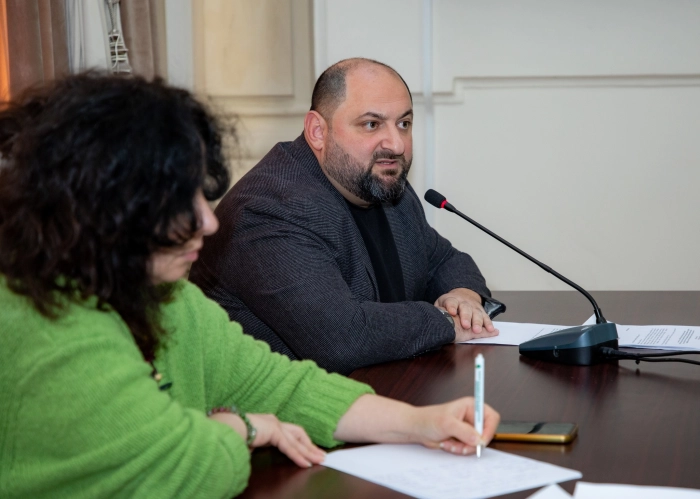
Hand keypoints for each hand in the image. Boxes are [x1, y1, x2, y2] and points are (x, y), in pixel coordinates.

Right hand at [209, 412, 324, 467]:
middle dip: (310, 445)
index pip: (289, 432)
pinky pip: (289, 447)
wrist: (224, 428)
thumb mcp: (248, 442)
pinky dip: (298, 456)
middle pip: (298, 434)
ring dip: (309, 451)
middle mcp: (273, 421)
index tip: (309, 450)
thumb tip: (254, 453)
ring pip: (296, 441)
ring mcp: (274, 424)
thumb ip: (256, 447)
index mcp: (267, 422)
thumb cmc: (231, 434)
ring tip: (319, 460)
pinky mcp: (274, 431)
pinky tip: (306, 463)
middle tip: (321, 455)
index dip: (300, 442)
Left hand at [412, 397, 499, 455]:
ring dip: (463, 447)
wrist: (417, 429)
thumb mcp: (447, 424)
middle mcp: (472, 417)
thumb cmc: (428, 419)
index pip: (491, 417)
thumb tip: (478, 439)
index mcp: (471, 406)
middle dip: (472, 443)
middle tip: (461, 446)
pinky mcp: (463, 438)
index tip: (481, 442)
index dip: (489, 430)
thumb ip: (464, 431)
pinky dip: (459, 450)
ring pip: (476, 444)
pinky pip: (468, 448)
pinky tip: (447, 444)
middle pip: (485, 434)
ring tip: (449, 444)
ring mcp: (468, 428)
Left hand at [434, 288, 498, 341]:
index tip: (451, 312)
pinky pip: (486, 317)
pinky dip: (489, 324)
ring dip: (478, 322)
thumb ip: (438, 310)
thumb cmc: (448, 304)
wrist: (463, 295)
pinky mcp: (481, 311)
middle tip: (465, 325)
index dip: (451, 307)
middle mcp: (464, 302)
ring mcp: (474, 306)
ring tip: (477, 330)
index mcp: (452, 300)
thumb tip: (432, 316)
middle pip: (465, 309)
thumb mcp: (440, 304)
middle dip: (466, 317)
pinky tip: (492, 330)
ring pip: (477, 313)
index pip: (451, 302)